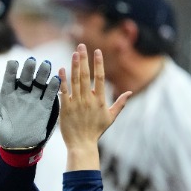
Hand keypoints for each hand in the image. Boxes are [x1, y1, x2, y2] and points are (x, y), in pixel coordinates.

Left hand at [0, 57, 60, 149]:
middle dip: (28, 69)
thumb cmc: (1, 134)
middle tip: (31, 61)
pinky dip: (53, 87)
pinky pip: (49, 96)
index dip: (11, 70)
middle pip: (25, 78)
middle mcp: (21, 94)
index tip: (13, 62)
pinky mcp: (44, 108)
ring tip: (46, 65)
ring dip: (42, 74)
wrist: (17, 147)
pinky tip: (55, 79)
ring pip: (39, 84)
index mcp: (7, 95)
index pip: (9, 79)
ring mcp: (33, 100)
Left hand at [58, 45, 130, 169]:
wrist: (82, 144)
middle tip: (82, 46)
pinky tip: (61, 69)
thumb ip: (120, 103)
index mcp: (100, 101)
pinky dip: (62, 80)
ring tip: (74, 53)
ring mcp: (76, 104)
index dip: (98, 64)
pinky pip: (63, 92)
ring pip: (75, 81)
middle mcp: (88, 100)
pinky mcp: (65, 108)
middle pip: (86, 76)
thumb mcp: (111, 117)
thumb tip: (130, 92)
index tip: (97, 51)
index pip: (100, 78)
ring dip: (74, 66)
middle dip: (84, 60)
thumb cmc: (96, 131)